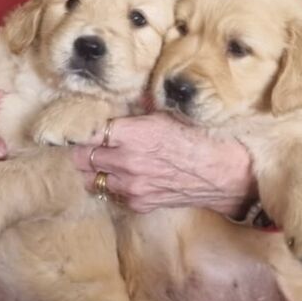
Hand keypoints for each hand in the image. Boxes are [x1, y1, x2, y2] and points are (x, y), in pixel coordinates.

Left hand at [72, 112, 255, 215]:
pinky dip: (112, 185)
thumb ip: (138, 108)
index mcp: (131, 134)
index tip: (78, 126)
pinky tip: (123, 176)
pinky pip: (111, 194)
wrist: (223, 173)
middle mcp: (126, 161)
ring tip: (102, 161)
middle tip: (87, 143)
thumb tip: (122, 97)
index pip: (86, 132)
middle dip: (82, 150)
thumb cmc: (198, 137)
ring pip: (91, 179)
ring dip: (94, 169)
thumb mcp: (166, 114)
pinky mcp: (138, 202)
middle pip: (82, 157)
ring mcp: (131, 185)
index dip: (80, 130)